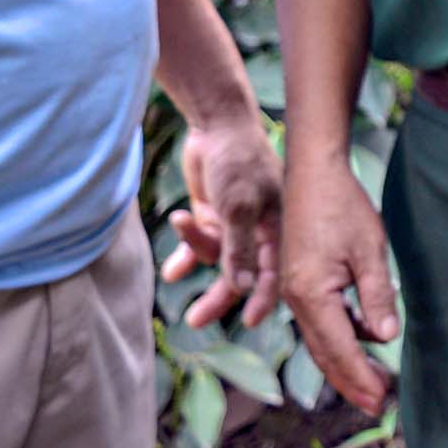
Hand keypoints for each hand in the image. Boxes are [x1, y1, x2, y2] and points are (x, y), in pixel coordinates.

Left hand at [164, 114, 285, 329]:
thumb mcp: (238, 207)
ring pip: (215, 257)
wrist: (217, 125)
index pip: (273, 271)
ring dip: (195, 253)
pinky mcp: (213, 214)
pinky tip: (170, 270)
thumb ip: (238, 247)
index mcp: (277, 227)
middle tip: (196, 320)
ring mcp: (234, 223)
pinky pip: (198, 243)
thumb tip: (239, 286)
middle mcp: (258, 229)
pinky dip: (183, 253)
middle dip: (218, 296)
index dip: (262, 297)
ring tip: (177, 245)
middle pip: (240, 272)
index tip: (250, 322)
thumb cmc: (237, 161)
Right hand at [283, 153, 400, 414]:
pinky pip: (318, 322)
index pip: (339, 349)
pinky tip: (364, 340)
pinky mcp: (298, 280)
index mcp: (310, 294)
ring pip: (319, 340)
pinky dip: (340, 338)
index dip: (361, 377)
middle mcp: (294, 299)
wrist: (312, 172)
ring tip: (375, 382)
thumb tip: (387, 336)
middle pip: (324, 353)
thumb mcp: (369, 250)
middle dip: (351, 381)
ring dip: (346, 363)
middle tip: (378, 406)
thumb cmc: (342, 206)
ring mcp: (293, 290)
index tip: (381, 401)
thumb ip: (377, 295)